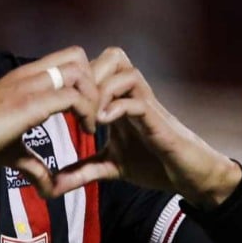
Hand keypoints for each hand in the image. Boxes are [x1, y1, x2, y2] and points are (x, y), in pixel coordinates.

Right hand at [0, 46, 99, 197]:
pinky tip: (87, 132)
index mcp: (24, 78)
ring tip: (92, 125)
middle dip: (94, 83)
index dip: (85, 81)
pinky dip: (87, 113)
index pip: (67, 59)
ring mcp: (27, 86)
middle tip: (95, 114)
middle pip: (78, 56)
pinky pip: (71, 97)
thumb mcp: (14, 152)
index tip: (88, 112)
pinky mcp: (28, 104)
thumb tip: (49, 189)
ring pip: (79, 72)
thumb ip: (35, 165)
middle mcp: (28, 74)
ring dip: (94, 97)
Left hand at [51, 47, 241, 207]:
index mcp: (119, 99)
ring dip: (101, 89)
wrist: (189, 176)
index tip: (62, 105)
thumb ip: (83, 171)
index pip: (98, 67)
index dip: (78, 79)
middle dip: (89, 76)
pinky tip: (103, 125)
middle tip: (75, 105)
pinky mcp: (159, 121)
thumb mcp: (110, 167)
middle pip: (111, 57)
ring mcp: (147, 104)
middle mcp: (133, 95)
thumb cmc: (154, 163)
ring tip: (89, 117)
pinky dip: (117, 108)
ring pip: (124, 71)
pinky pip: (137, 101)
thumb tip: (52, 186)